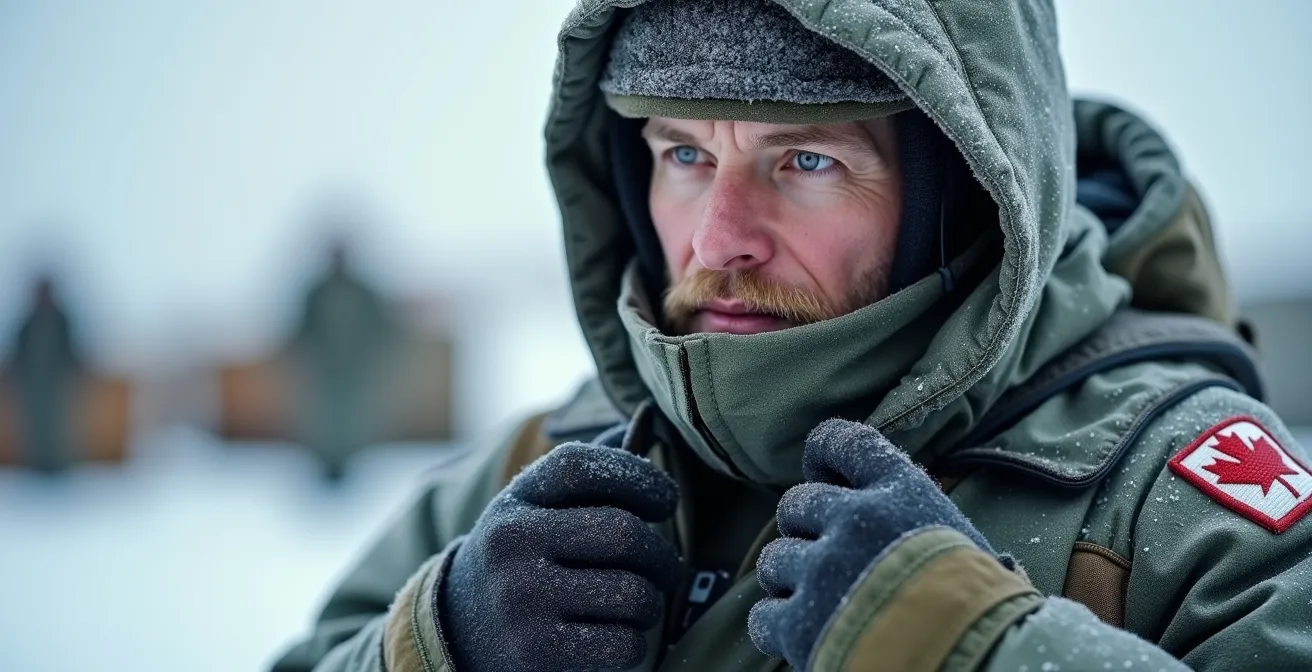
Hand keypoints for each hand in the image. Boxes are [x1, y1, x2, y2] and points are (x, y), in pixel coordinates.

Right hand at [440, 442, 683, 671]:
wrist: (459, 633)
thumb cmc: (523, 560)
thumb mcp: (536, 509)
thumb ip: (589, 471)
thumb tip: (647, 420)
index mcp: (516, 500)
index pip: (583, 465)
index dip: (641, 477)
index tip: (665, 500)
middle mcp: (511, 544)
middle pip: (624, 534)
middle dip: (663, 556)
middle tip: (666, 568)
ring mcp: (521, 601)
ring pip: (633, 594)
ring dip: (651, 604)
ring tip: (638, 604)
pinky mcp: (535, 654)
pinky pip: (624, 645)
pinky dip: (633, 644)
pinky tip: (615, 637)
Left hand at [748, 419, 1003, 668]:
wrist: (973, 658)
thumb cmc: (986, 607)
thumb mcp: (966, 542)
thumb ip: (922, 521)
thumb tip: (915, 526)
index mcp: (898, 490)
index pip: (842, 442)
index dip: (823, 454)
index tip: (822, 473)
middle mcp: (852, 518)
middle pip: (797, 504)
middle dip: (804, 528)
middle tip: (825, 555)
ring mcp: (821, 569)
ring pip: (774, 559)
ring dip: (789, 578)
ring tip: (818, 600)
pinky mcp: (799, 623)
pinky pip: (762, 615)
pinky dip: (775, 625)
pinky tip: (797, 633)